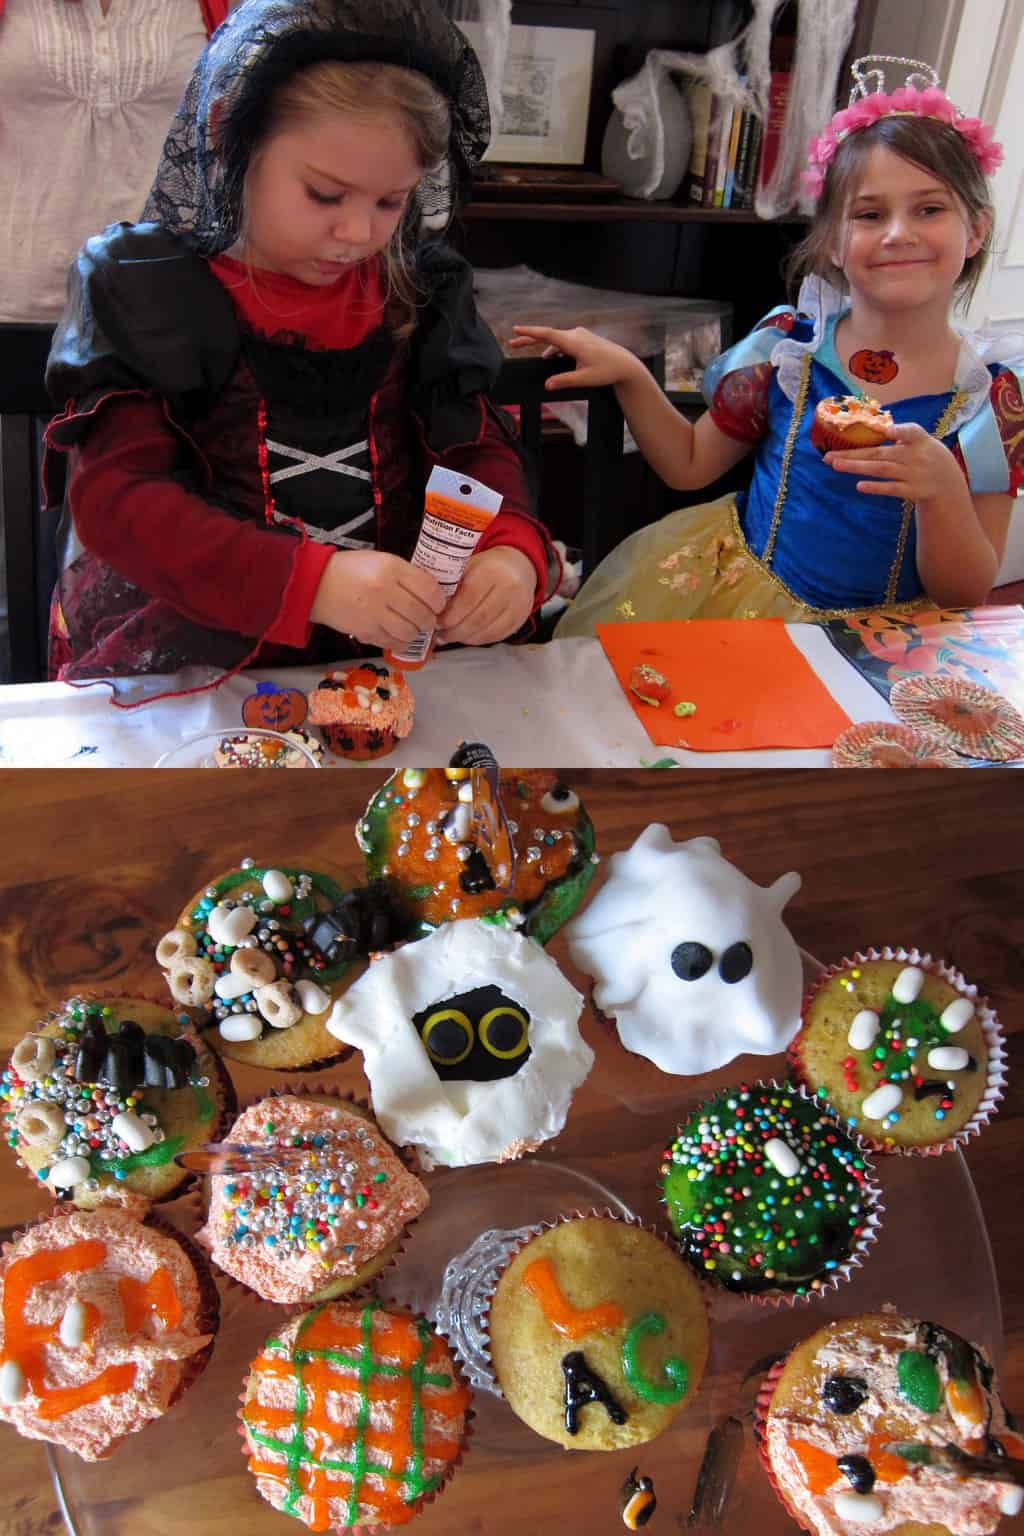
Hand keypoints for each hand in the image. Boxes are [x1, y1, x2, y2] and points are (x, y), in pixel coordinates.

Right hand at [308, 549, 443, 647]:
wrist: (316, 584)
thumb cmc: (352, 570)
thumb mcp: (381, 561)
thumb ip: (406, 575)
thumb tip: (432, 594)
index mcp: (391, 569)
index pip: (429, 589)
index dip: (439, 601)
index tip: (438, 604)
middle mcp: (383, 591)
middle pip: (422, 614)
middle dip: (430, 620)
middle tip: (428, 619)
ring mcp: (373, 614)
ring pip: (410, 632)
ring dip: (416, 633)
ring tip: (412, 627)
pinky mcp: (365, 631)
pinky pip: (393, 643)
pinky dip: (400, 642)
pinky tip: (398, 635)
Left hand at [437, 547, 536, 645]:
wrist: (518, 566)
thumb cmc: (487, 567)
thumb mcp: (468, 566)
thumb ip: (452, 584)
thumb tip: (431, 609)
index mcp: (491, 571)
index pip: (467, 599)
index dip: (449, 615)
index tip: (436, 621)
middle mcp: (509, 588)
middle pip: (477, 619)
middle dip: (454, 631)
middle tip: (439, 634)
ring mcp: (518, 605)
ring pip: (486, 631)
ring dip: (464, 637)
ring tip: (449, 636)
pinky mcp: (521, 619)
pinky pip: (496, 636)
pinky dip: (477, 639)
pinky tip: (466, 636)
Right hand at [508, 324, 644, 390]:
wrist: (625, 365)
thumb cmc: (607, 371)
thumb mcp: (584, 379)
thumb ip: (564, 381)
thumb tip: (548, 385)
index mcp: (574, 342)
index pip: (547, 335)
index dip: (529, 332)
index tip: (515, 330)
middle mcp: (575, 334)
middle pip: (547, 336)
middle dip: (529, 339)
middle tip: (512, 343)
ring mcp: (579, 334)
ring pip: (555, 341)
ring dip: (546, 349)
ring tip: (541, 361)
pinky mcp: (582, 338)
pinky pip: (563, 342)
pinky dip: (556, 350)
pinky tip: (555, 360)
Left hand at [823, 422, 964, 501]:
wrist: (947, 482)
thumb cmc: (926, 455)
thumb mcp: (920, 440)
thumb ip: (900, 433)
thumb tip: (871, 424)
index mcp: (918, 439)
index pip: (910, 432)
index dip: (899, 431)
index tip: (887, 431)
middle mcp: (915, 456)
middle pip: (879, 454)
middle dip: (853, 454)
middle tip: (828, 456)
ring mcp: (913, 474)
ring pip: (880, 470)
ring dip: (857, 468)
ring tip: (835, 465)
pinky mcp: (912, 491)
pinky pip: (891, 489)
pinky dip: (876, 487)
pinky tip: (859, 486)